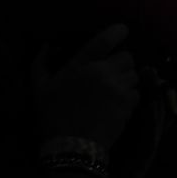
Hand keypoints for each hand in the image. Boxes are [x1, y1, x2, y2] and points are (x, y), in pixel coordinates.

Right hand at [31, 24, 140, 146]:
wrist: (71, 146)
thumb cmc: (52, 116)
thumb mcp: (39, 89)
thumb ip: (41, 64)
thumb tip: (49, 45)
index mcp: (80, 65)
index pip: (104, 40)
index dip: (118, 32)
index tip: (123, 30)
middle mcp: (103, 72)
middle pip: (127, 56)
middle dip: (121, 63)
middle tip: (111, 73)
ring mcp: (118, 87)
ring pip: (134, 74)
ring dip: (127, 79)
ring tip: (114, 90)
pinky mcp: (129, 103)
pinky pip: (137, 91)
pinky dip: (130, 95)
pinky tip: (117, 104)